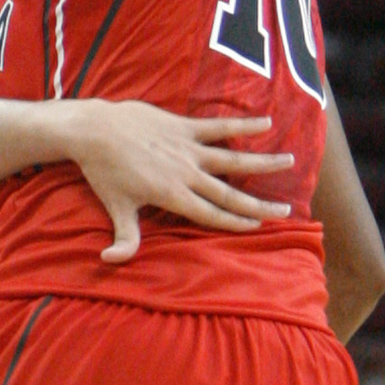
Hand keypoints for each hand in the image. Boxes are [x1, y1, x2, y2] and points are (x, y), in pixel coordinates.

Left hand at [63, 103, 294, 263]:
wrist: (94, 131)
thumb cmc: (103, 173)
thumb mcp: (115, 208)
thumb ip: (123, 237)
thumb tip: (110, 261)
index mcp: (172, 196)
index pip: (211, 214)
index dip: (236, 222)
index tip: (259, 226)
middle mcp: (186, 174)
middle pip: (230, 192)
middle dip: (259, 204)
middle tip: (286, 211)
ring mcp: (188, 149)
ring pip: (234, 158)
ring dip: (263, 161)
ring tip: (289, 161)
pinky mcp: (184, 126)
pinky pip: (219, 126)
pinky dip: (244, 125)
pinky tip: (267, 123)